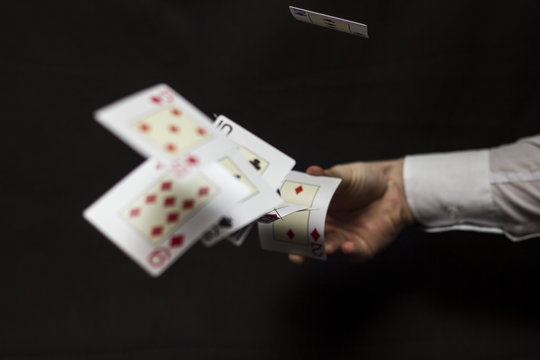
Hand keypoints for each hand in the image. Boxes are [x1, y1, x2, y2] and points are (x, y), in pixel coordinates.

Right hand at [289, 159, 414, 263]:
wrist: (395, 187)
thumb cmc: (366, 179)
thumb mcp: (344, 175)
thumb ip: (327, 178)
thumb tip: (311, 171)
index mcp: (318, 211)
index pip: (298, 222)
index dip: (287, 228)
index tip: (276, 231)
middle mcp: (328, 228)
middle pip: (309, 241)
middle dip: (300, 248)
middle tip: (295, 250)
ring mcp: (344, 239)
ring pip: (328, 249)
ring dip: (325, 249)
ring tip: (326, 246)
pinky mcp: (362, 248)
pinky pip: (353, 254)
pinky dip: (349, 252)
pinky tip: (347, 246)